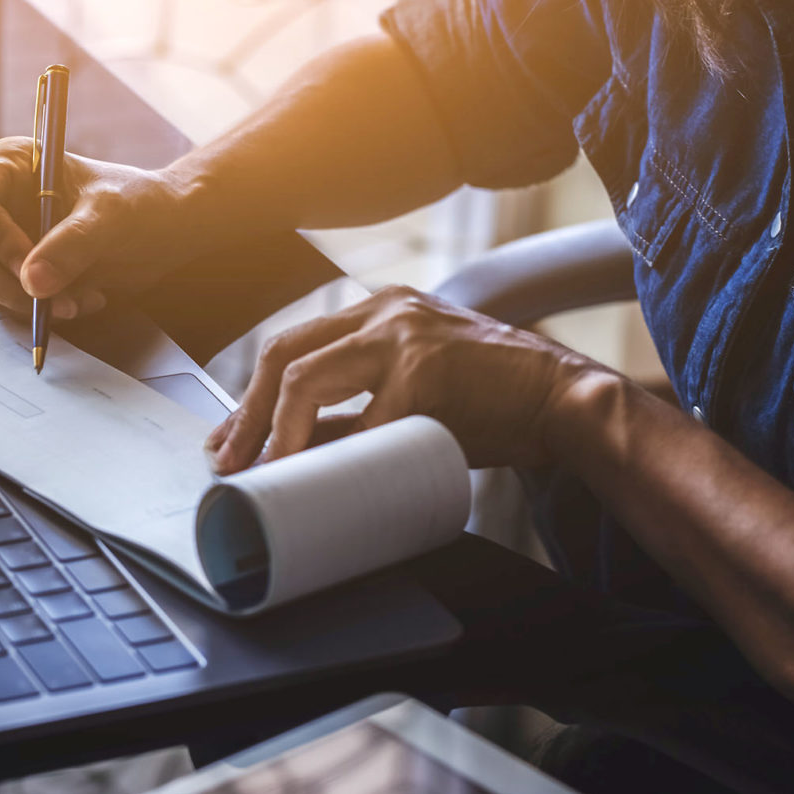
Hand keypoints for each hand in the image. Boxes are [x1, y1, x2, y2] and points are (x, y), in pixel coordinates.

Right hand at [0, 137, 207, 318]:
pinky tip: (85, 299)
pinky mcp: (19, 273)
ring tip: (82, 300)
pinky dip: (44, 311)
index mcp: (8, 166)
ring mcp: (4, 241)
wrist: (166, 230)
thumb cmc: (140, 204)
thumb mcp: (110, 218)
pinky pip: (11, 303)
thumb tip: (31, 283)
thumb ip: (72, 245)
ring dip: (32, 305)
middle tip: (58, 302)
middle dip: (12, 286)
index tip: (31, 268)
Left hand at [204, 286, 599, 472]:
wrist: (565, 400)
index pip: (292, 346)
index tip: (231, 441)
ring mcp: (402, 337)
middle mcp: (385, 312)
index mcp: (380, 313)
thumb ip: (359, 408)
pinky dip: (329, 456)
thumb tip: (294, 451)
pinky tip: (315, 481)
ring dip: (272, 433)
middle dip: (246, 416)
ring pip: (303, 378)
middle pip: (282, 354)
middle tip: (228, 463)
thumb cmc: (491, 401)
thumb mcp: (415, 391)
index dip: (251, 399)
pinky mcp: (423, 372)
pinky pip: (355, 423)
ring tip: (259, 473)